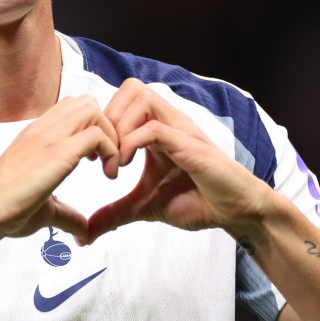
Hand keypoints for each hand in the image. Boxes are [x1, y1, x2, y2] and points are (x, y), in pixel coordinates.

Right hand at [0, 95, 119, 244]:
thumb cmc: (6, 211)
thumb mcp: (44, 209)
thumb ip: (67, 215)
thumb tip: (83, 233)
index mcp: (35, 135)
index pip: (70, 108)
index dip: (90, 127)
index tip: (93, 159)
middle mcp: (42, 129)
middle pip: (86, 102)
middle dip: (105, 127)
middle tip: (104, 160)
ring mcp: (49, 136)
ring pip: (93, 109)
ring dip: (110, 135)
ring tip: (107, 166)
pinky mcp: (58, 151)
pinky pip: (97, 135)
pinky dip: (112, 151)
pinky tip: (109, 175)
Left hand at [86, 78, 268, 242]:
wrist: (234, 213)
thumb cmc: (197, 201)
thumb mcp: (144, 207)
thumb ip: (114, 213)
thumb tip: (86, 233)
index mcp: (157, 129)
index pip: (124, 99)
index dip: (103, 122)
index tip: (93, 157)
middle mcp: (169, 122)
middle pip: (131, 87)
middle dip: (108, 118)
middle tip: (101, 154)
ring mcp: (180, 129)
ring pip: (141, 98)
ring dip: (119, 127)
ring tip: (114, 162)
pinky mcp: (190, 144)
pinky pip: (154, 127)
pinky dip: (131, 143)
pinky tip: (125, 167)